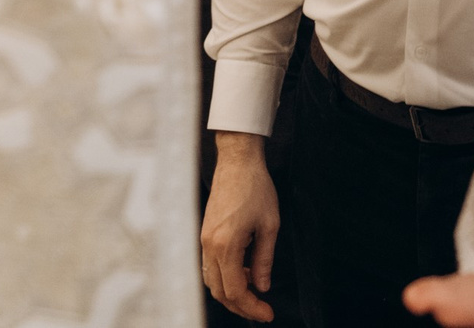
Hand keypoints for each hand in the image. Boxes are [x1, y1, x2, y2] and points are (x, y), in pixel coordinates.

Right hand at [201, 133, 279, 320]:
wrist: (238, 161)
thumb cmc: (256, 187)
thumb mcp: (269, 225)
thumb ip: (264, 260)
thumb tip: (263, 286)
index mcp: (226, 245)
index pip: (235, 291)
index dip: (251, 307)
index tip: (268, 312)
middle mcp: (209, 246)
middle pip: (219, 291)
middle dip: (241, 305)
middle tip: (262, 309)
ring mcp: (204, 240)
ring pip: (212, 281)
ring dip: (231, 292)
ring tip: (254, 289)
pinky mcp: (205, 234)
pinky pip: (210, 267)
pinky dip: (225, 277)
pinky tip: (242, 271)